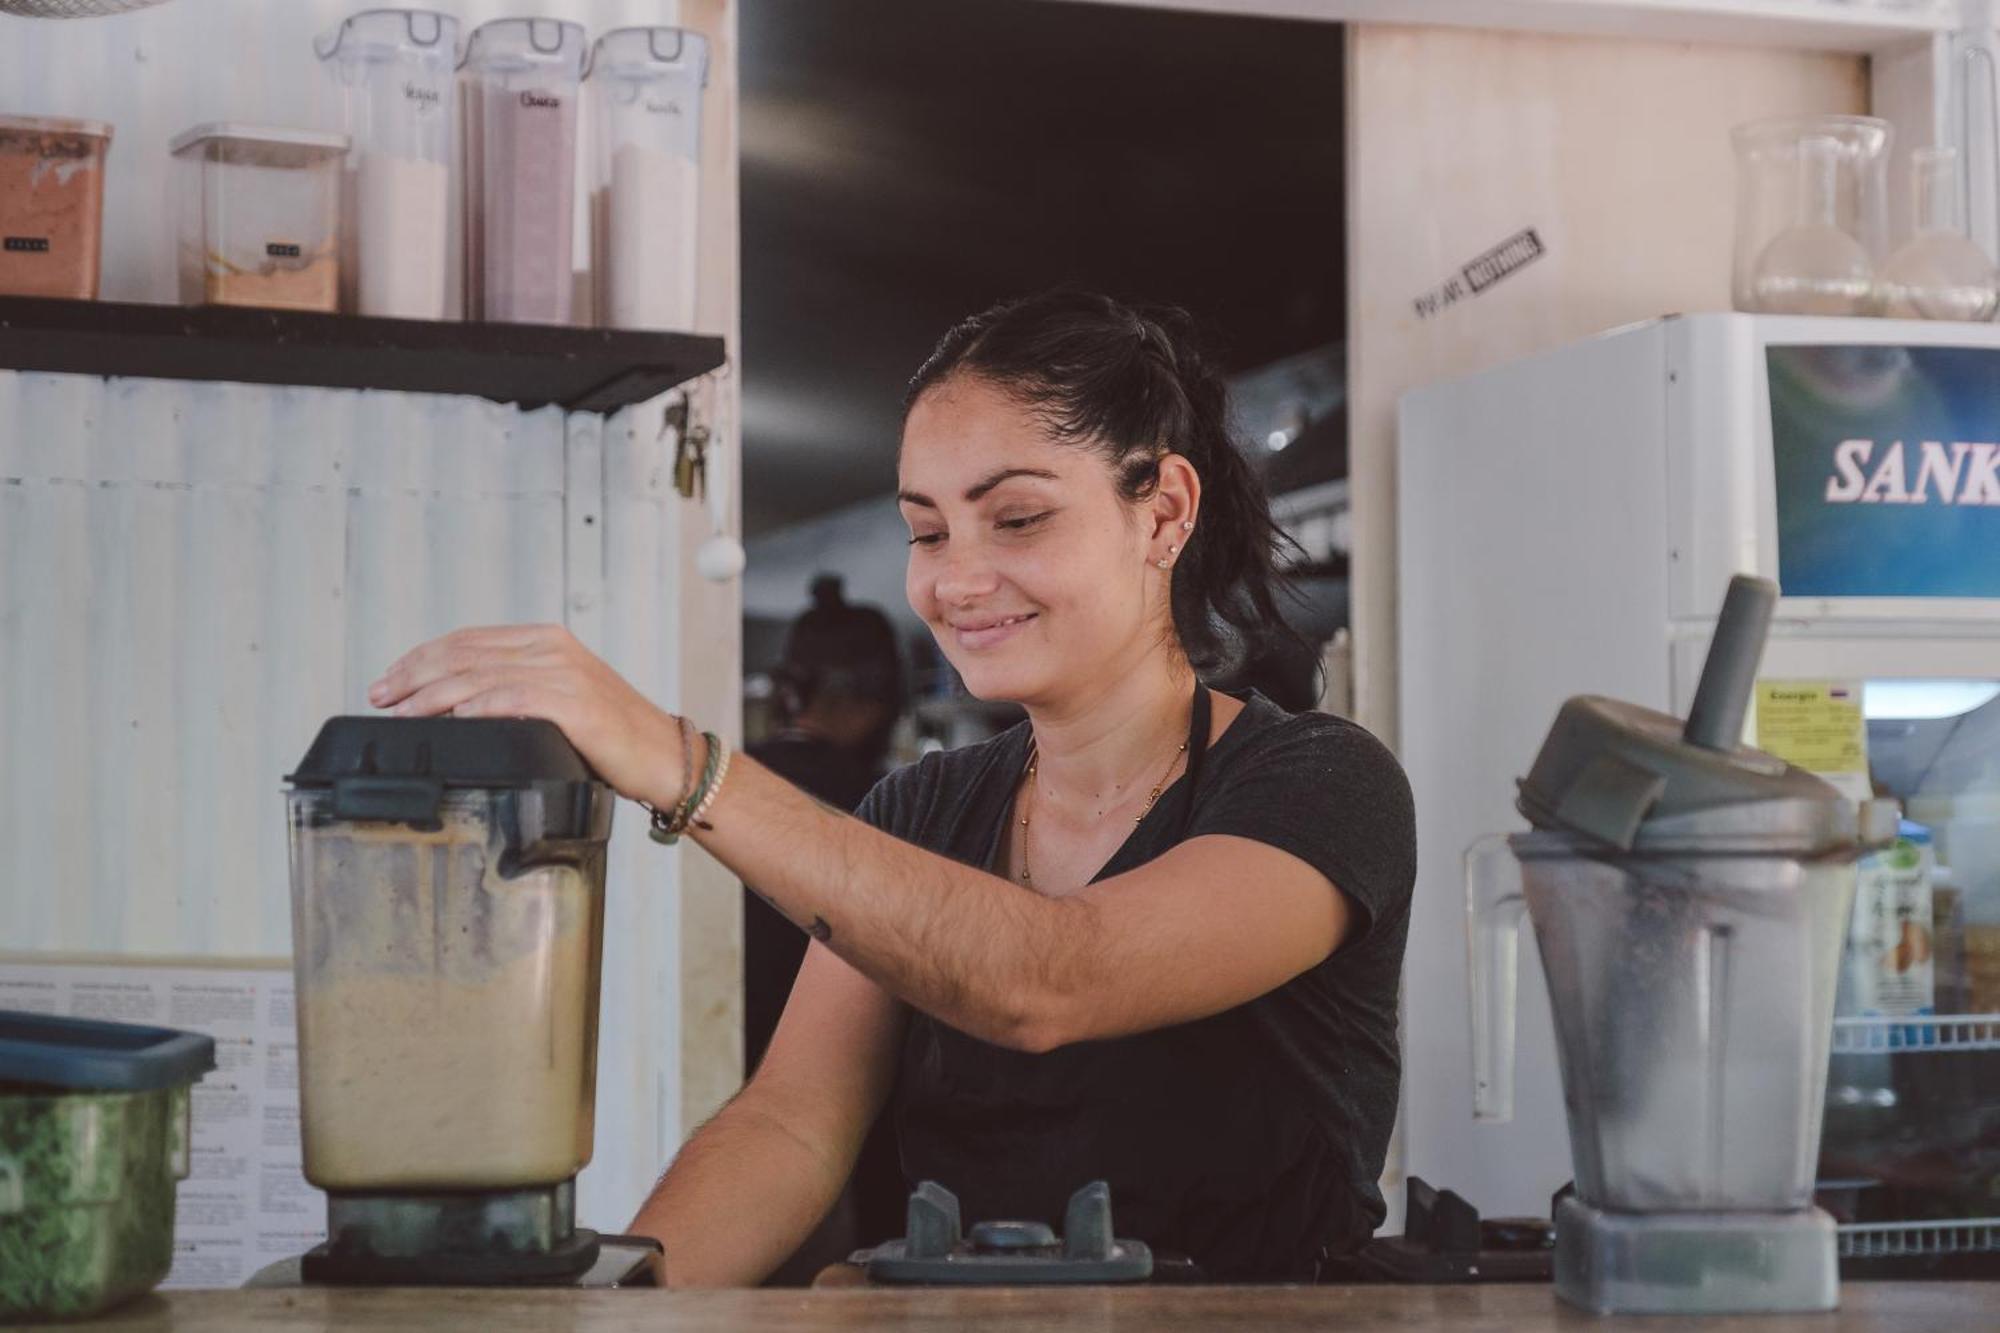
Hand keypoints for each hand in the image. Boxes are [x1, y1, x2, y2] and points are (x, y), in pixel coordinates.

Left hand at [368, 624, 684, 807]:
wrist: (665, 758)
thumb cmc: (611, 740)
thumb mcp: (559, 701)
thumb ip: (515, 691)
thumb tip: (453, 707)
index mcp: (545, 640)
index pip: (467, 640)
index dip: (420, 659)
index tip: (388, 681)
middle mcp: (553, 648)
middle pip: (464, 654)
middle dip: (413, 675)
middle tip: (380, 697)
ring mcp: (564, 673)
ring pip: (479, 676)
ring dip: (431, 696)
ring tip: (402, 715)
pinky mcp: (574, 703)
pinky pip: (511, 699)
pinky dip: (476, 708)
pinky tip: (452, 720)